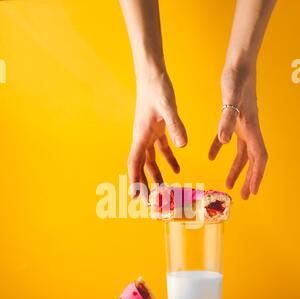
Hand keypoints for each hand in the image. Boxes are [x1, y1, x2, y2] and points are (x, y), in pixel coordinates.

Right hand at [128, 71, 186, 198]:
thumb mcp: (168, 106)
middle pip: (142, 167)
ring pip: (151, 161)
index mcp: (141, 135)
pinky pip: (161, 150)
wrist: (152, 73)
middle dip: (146, 185)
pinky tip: (177, 169)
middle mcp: (143, 138)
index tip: (136, 197)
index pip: (135, 163)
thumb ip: (175, 126)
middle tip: (152, 202)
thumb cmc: (156, 88)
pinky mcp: (157, 129)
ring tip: (165, 192)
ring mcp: (149, 134)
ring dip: (157, 176)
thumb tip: (182, 146)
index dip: (135, 181)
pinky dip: (168, 160)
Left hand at [209, 67, 267, 198]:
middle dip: (249, 178)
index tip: (252, 191)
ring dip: (236, 169)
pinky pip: (227, 139)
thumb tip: (224, 142)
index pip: (258, 157)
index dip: (257, 176)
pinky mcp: (232, 119)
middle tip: (244, 196)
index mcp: (251, 128)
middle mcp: (249, 129)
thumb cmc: (237, 80)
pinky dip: (220, 149)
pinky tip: (211, 156)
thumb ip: (226, 120)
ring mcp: (241, 125)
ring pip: (241, 153)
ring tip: (228, 184)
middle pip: (252, 160)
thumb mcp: (230, 99)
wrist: (238, 64)